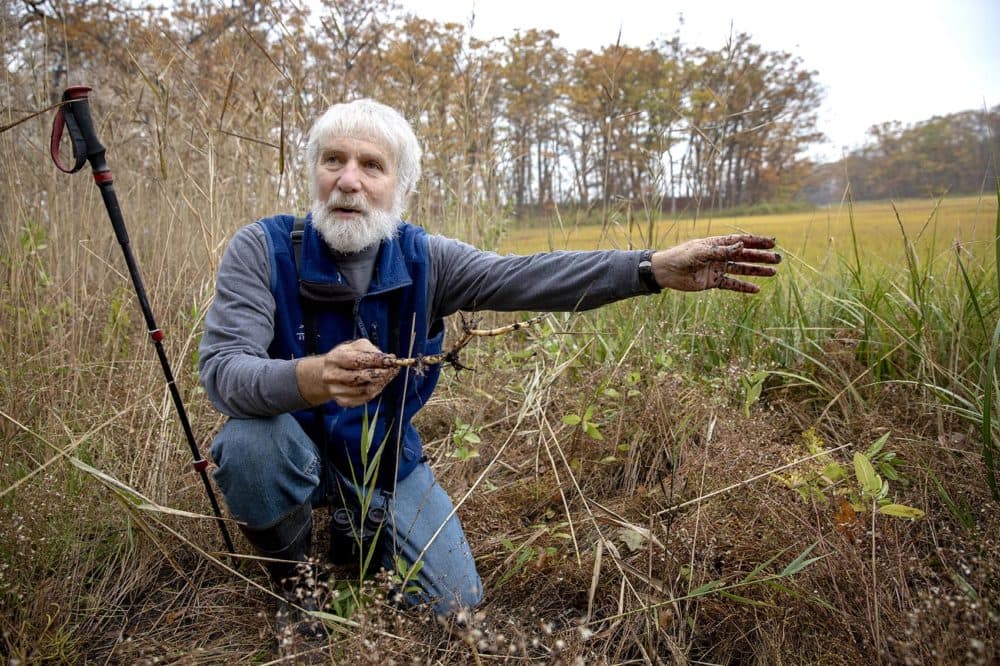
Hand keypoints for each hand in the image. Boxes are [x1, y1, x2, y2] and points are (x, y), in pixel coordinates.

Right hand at [295, 338, 398, 407]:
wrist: (330, 373)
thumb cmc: (347, 357)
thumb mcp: (356, 347)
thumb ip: (372, 351)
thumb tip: (390, 358)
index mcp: (334, 359)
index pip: (357, 360)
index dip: (376, 361)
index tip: (392, 360)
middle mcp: (331, 376)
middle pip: (362, 377)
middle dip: (382, 373)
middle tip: (394, 369)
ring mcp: (336, 391)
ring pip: (366, 389)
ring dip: (381, 382)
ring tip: (389, 374)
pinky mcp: (343, 401)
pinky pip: (365, 398)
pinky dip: (376, 390)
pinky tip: (380, 383)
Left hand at [651, 234, 780, 292]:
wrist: (666, 271)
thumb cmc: (681, 256)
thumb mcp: (701, 252)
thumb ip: (721, 251)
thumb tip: (742, 245)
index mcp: (717, 244)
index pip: (741, 241)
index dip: (757, 241)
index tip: (772, 242)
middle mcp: (720, 255)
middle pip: (745, 255)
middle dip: (761, 257)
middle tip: (778, 259)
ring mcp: (718, 269)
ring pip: (742, 270)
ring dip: (757, 271)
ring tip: (773, 273)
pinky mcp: (714, 281)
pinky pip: (732, 284)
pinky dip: (743, 287)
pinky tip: (756, 289)